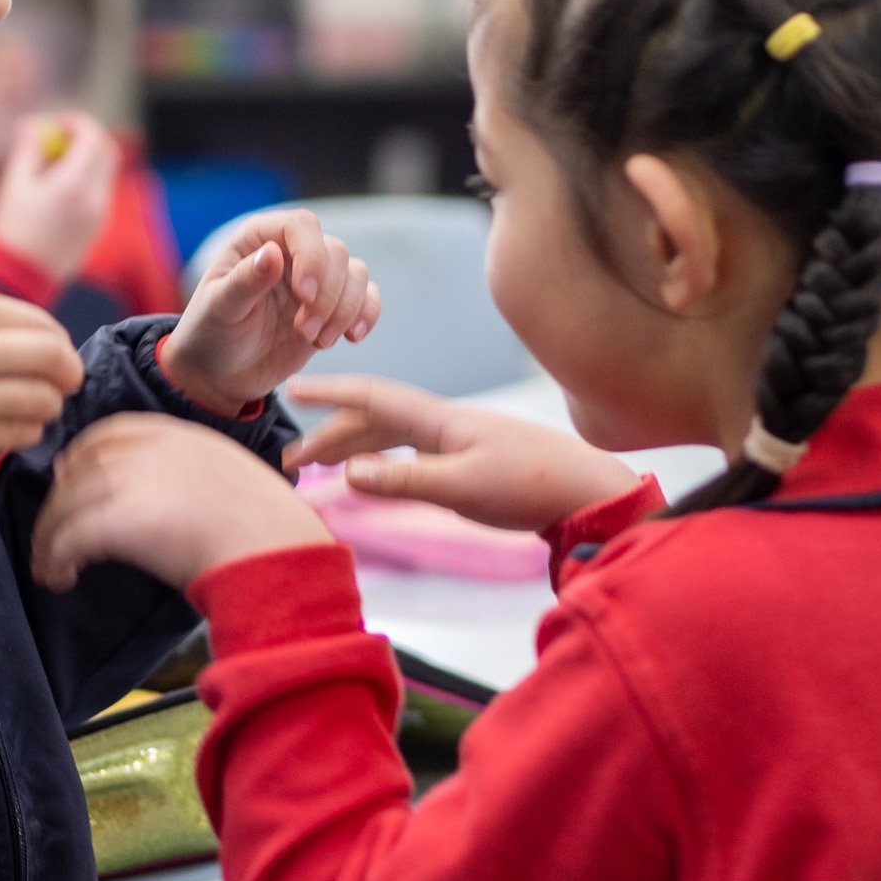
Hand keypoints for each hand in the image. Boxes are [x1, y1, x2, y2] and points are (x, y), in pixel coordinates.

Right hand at [0, 113, 120, 282]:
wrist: (19, 277)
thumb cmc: (11, 229)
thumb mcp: (15, 183)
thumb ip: (28, 149)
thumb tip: (31, 125)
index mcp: (74, 184)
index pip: (92, 138)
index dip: (76, 123)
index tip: (57, 123)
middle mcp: (95, 198)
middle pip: (108, 152)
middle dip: (87, 138)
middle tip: (61, 138)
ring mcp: (100, 215)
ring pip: (105, 173)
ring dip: (86, 160)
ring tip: (52, 166)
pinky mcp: (97, 229)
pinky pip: (100, 194)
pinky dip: (86, 181)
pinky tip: (57, 190)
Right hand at [0, 288, 82, 480]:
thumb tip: (56, 345)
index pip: (41, 324)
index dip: (60, 345)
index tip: (57, 360)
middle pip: (52, 358)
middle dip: (68, 375)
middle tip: (64, 386)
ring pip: (42, 400)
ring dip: (46, 408)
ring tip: (27, 410)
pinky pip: (20, 434)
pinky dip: (25, 434)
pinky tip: (4, 430)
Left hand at [31, 414, 332, 592]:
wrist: (277, 551)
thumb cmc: (268, 529)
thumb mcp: (230, 477)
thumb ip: (192, 474)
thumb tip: (168, 500)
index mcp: (179, 435)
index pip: (110, 433)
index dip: (81, 456)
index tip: (69, 478)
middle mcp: (151, 450)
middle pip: (81, 466)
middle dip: (60, 498)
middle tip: (53, 530)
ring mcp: (135, 482)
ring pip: (66, 503)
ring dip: (49, 535)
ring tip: (49, 565)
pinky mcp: (121, 521)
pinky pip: (68, 537)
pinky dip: (53, 557)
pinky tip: (57, 576)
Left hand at [159, 210, 381, 415]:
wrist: (221, 374)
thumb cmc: (210, 334)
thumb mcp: (219, 309)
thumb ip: (245, 281)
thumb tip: (273, 253)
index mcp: (259, 240)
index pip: (301, 225)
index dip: (311, 254)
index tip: (305, 294)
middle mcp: (291, 253)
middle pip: (335, 252)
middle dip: (327, 295)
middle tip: (304, 332)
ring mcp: (315, 280)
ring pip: (356, 274)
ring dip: (345, 310)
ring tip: (317, 342)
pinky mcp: (332, 307)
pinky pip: (366, 298)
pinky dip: (366, 315)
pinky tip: (352, 337)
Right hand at [284, 376, 638, 531]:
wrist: (589, 491)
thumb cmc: (532, 487)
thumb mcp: (463, 489)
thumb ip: (404, 481)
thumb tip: (349, 474)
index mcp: (440, 421)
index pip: (372, 397)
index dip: (330, 394)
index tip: (293, 390)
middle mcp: (445, 424)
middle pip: (374, 421)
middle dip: (328, 437)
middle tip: (290, 463)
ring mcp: (458, 442)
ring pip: (391, 438)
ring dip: (352, 452)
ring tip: (317, 474)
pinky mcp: (471, 462)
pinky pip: (410, 455)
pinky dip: (381, 465)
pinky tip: (372, 480)